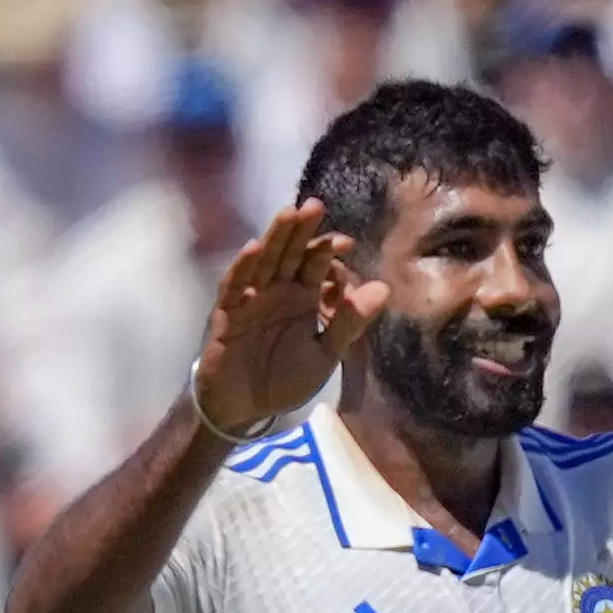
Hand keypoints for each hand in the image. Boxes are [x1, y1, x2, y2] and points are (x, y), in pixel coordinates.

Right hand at [192, 200, 349, 441]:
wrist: (244, 407)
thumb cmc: (283, 378)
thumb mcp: (325, 353)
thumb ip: (349, 322)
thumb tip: (383, 289)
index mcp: (303, 298)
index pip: (317, 266)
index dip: (328, 251)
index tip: (345, 242)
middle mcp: (278, 291)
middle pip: (290, 254)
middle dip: (302, 231)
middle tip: (315, 206)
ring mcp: (251, 298)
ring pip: (264, 262)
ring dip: (275, 239)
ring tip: (288, 214)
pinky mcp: (228, 312)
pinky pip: (235, 286)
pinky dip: (243, 268)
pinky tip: (254, 248)